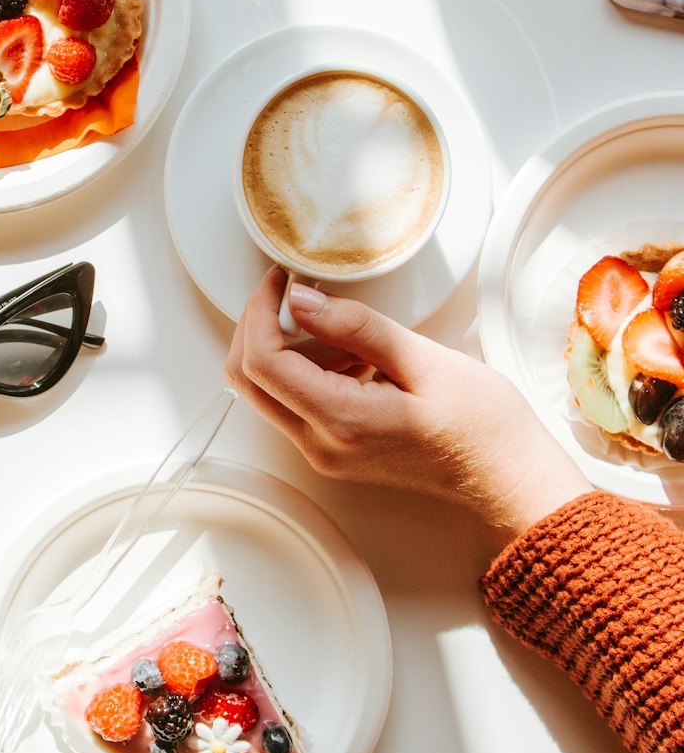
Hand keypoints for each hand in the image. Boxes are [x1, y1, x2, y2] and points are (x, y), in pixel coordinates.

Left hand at [225, 269, 590, 540]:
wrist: (505, 474)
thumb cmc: (481, 422)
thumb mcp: (423, 359)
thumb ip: (355, 327)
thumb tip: (299, 301)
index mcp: (341, 421)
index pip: (261, 363)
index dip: (259, 312)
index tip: (281, 278)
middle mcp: (320, 446)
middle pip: (247, 381)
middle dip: (258, 327)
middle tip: (294, 291)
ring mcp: (324, 453)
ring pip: (268, 392)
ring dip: (287, 350)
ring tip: (348, 334)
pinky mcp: (333, 450)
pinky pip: (296, 404)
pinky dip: (307, 370)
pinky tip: (354, 358)